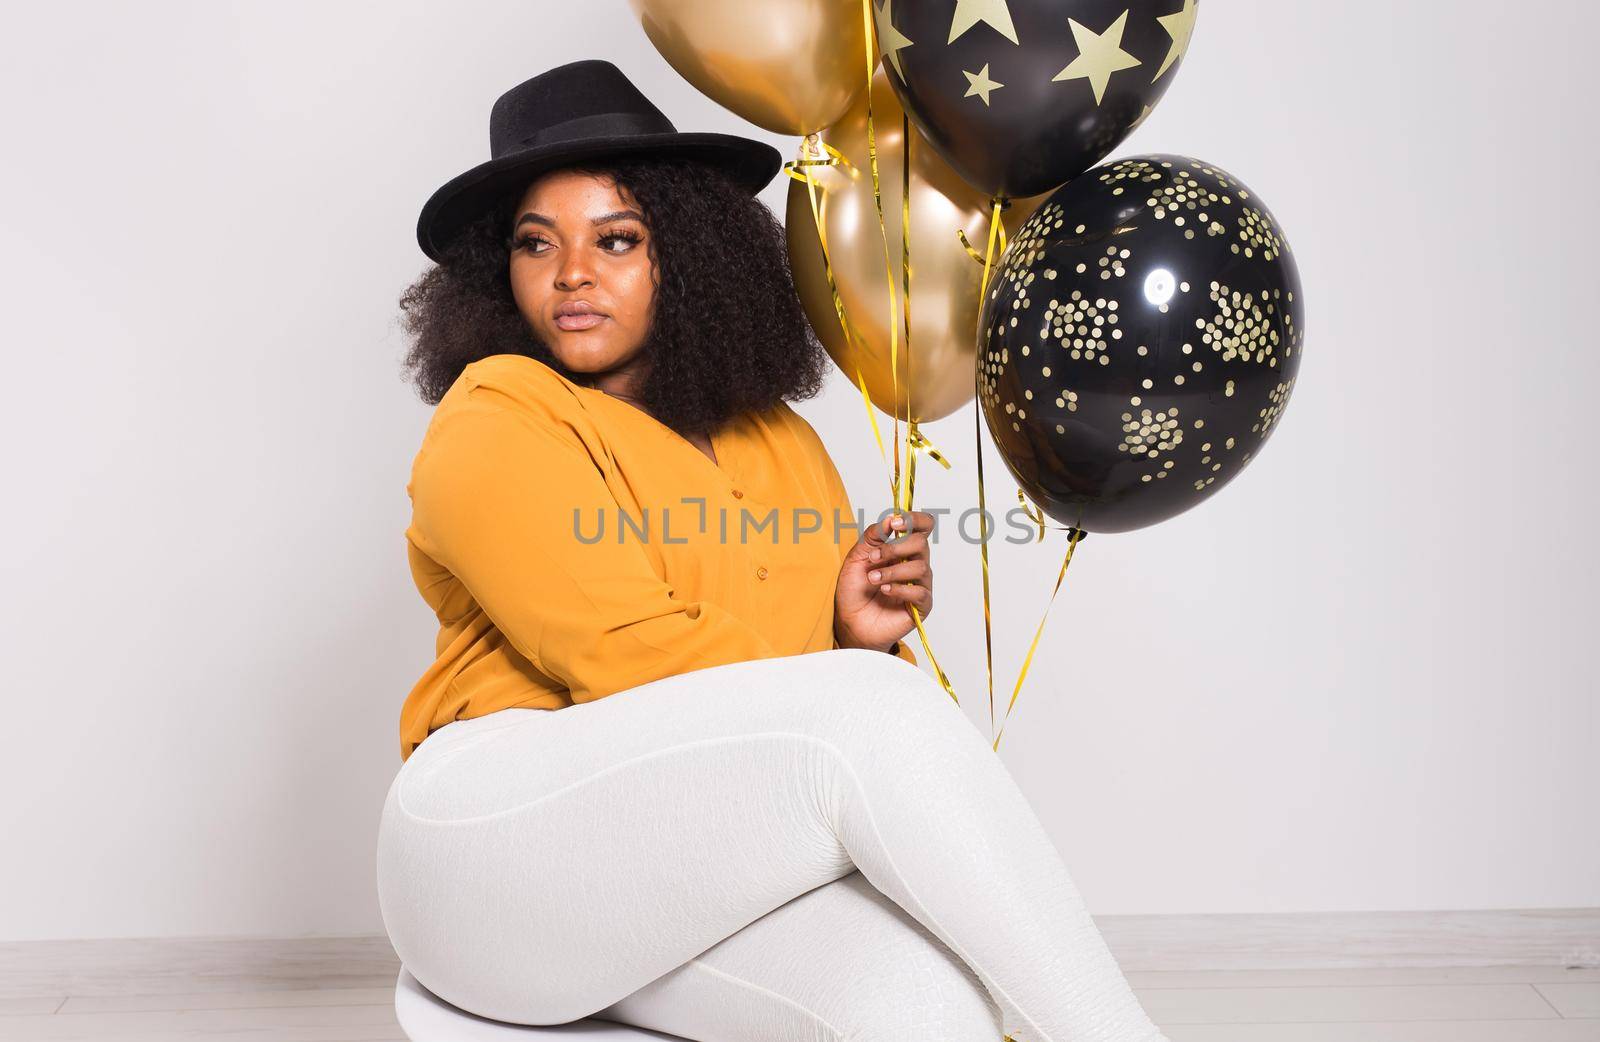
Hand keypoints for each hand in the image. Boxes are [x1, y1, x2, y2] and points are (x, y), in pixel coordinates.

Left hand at [834, 510, 934, 653]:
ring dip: (892, 571)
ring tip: (872, 579)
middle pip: (922, 544)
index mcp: (903, 549)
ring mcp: (920, 584)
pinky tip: (884, 590)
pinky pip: (920, 592)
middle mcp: (915, 564)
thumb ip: (873, 537)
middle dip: (895, 548)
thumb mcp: (856, 558)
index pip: (923, 526)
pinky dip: (900, 588)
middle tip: (873, 558)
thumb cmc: (854, 590)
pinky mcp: (921, 606)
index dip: (914, 520)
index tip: (895, 524)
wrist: (849, 621)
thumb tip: (890, 519)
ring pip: (920, 567)